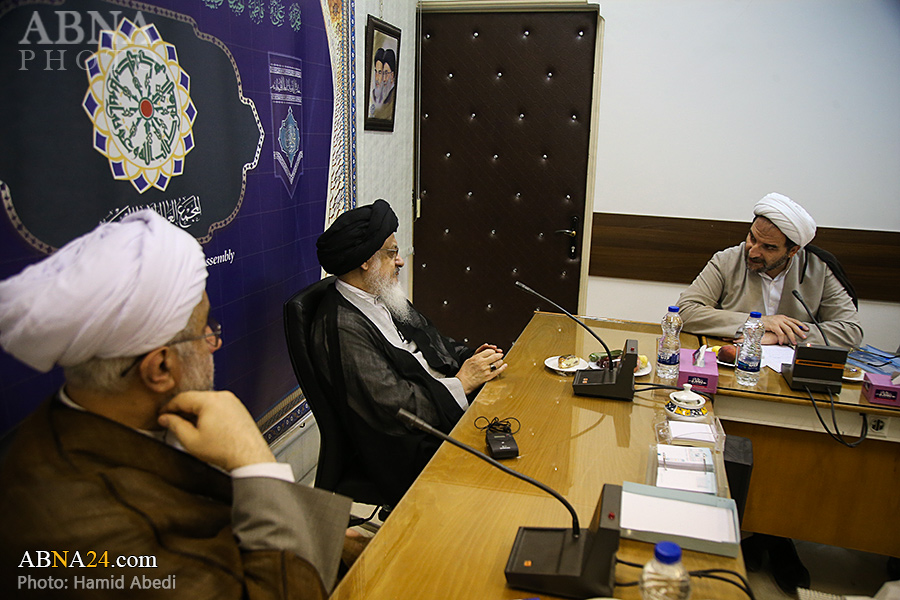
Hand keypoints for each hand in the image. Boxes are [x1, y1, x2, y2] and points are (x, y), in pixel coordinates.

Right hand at [158, 390, 274, 471]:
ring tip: (188, 428)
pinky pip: (217, 406)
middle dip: (182, 411)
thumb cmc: (225, 450)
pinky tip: (204, 428)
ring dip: (195, 413)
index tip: (162, 416)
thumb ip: (175, 426)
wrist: (249, 457)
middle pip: (194, 399)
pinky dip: (208, 414)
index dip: (168, 407)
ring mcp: (232, 401)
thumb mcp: (191, 440)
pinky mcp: (238, 408)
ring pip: (206, 402)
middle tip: (172, 423)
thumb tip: (165, 418)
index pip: (182, 398)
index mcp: (210, 400)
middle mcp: (223, 396)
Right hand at [456, 344, 507, 393]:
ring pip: (497, 362)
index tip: (494, 351)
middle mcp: (482, 363)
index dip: (493, 350)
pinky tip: (504, 365)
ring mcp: (486, 370)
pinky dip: (503, 367)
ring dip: (500, 360)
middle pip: (495, 356)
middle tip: (500, 354)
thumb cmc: (464, 372)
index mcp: (477, 357)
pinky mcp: (488, 376)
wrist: (463, 382)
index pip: (489, 351)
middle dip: (499, 354)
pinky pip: (498, 371)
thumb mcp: (469, 360)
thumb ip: (477, 356)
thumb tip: (483, 353)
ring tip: (501, 360)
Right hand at [760, 314, 808, 344]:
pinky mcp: (773, 325)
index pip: (794, 320)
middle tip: (804, 336)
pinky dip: (782, 338)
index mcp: (782, 317)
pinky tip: (781, 342)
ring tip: (794, 342)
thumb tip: (787, 330)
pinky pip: (780, 333)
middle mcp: (781, 319)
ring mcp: (777, 322)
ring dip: (792, 337)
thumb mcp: (775, 321)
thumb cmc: (764, 322)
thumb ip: (781, 324)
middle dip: (799, 331)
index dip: (801, 325)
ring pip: (788, 330)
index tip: (806, 329)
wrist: (755, 321)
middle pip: (793, 325)